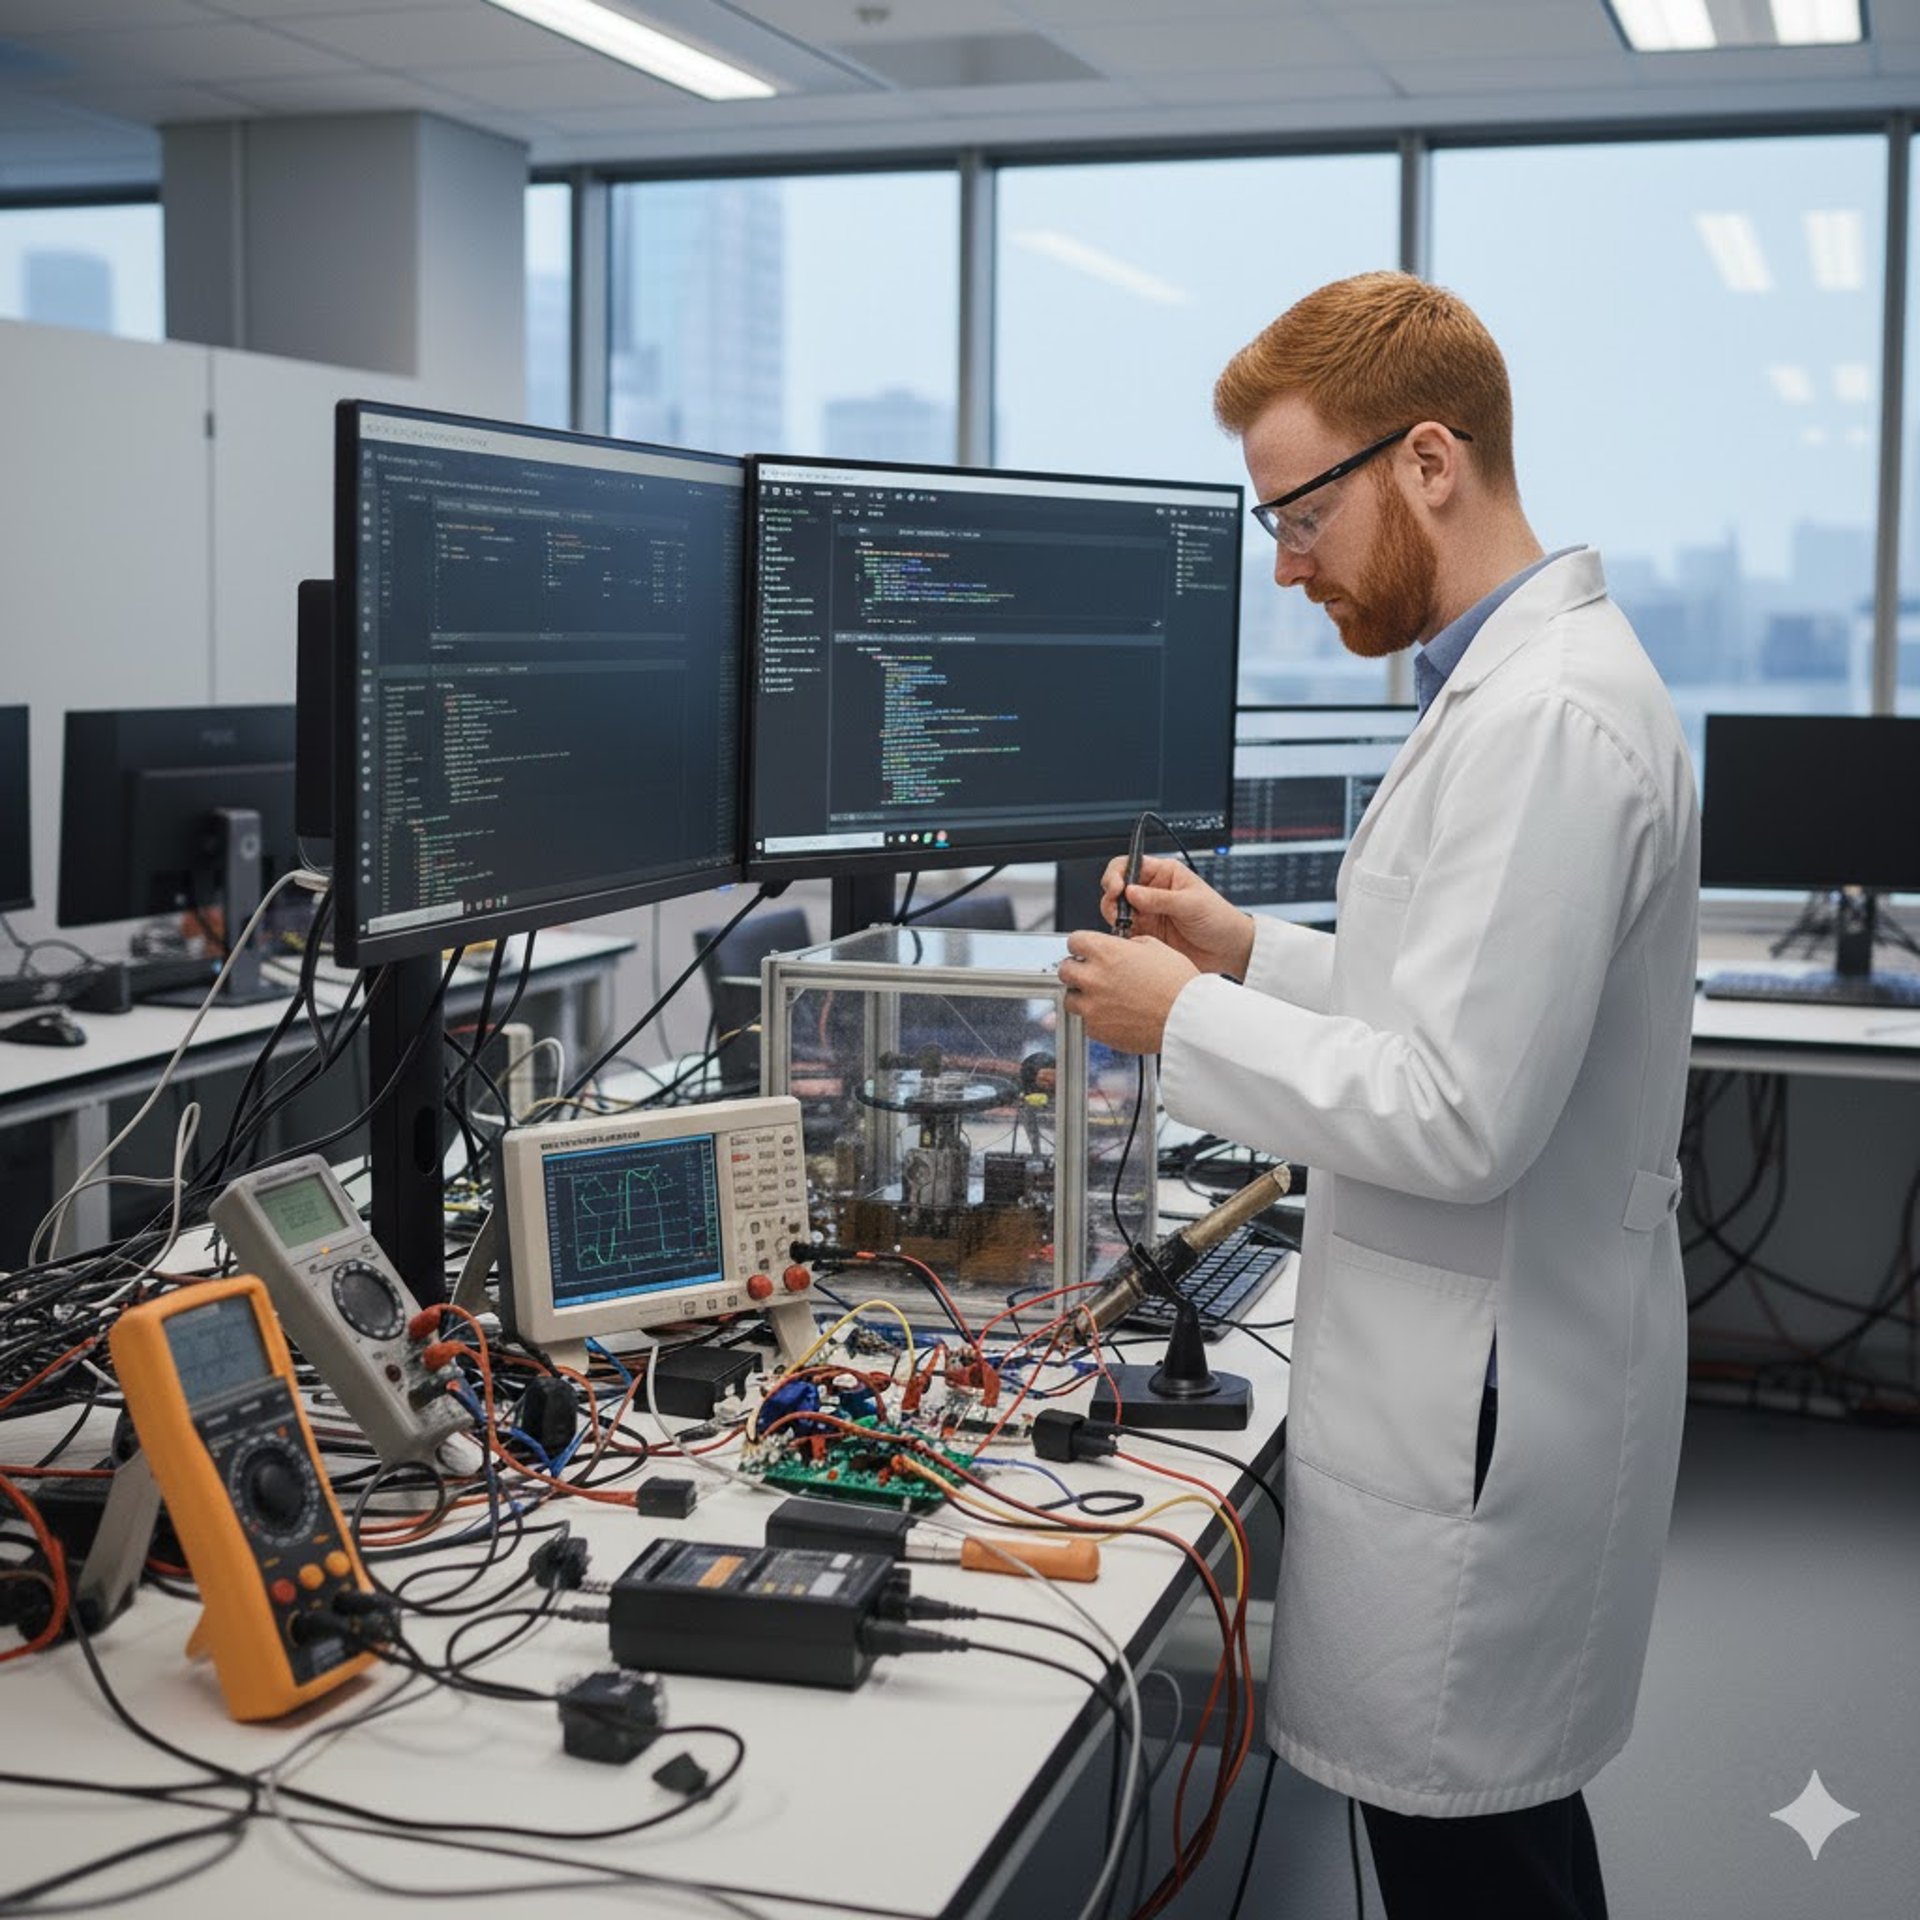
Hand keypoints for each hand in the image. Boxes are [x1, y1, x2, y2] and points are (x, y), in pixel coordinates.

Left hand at [1057, 931, 1197, 1054]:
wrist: (1186, 1019)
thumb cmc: (1178, 985)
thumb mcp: (1155, 947)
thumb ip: (1128, 945)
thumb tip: (1120, 948)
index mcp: (1105, 952)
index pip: (1074, 941)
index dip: (1082, 946)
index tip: (1087, 951)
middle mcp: (1093, 978)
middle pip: (1065, 970)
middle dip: (1077, 970)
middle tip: (1092, 975)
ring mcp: (1092, 1006)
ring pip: (1070, 998)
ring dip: (1082, 996)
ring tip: (1102, 998)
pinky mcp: (1097, 1030)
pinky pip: (1086, 1021)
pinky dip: (1095, 1018)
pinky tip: (1114, 1015)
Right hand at [1099, 854, 1254, 978]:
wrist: (1229, 950)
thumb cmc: (1219, 919)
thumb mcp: (1191, 904)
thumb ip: (1159, 898)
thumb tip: (1130, 891)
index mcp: (1164, 874)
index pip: (1129, 865)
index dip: (1117, 874)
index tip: (1117, 887)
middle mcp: (1151, 892)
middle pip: (1116, 888)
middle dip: (1112, 898)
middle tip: (1118, 910)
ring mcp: (1147, 914)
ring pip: (1116, 910)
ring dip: (1115, 917)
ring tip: (1126, 925)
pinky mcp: (1146, 934)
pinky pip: (1124, 931)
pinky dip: (1121, 934)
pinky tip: (1130, 937)